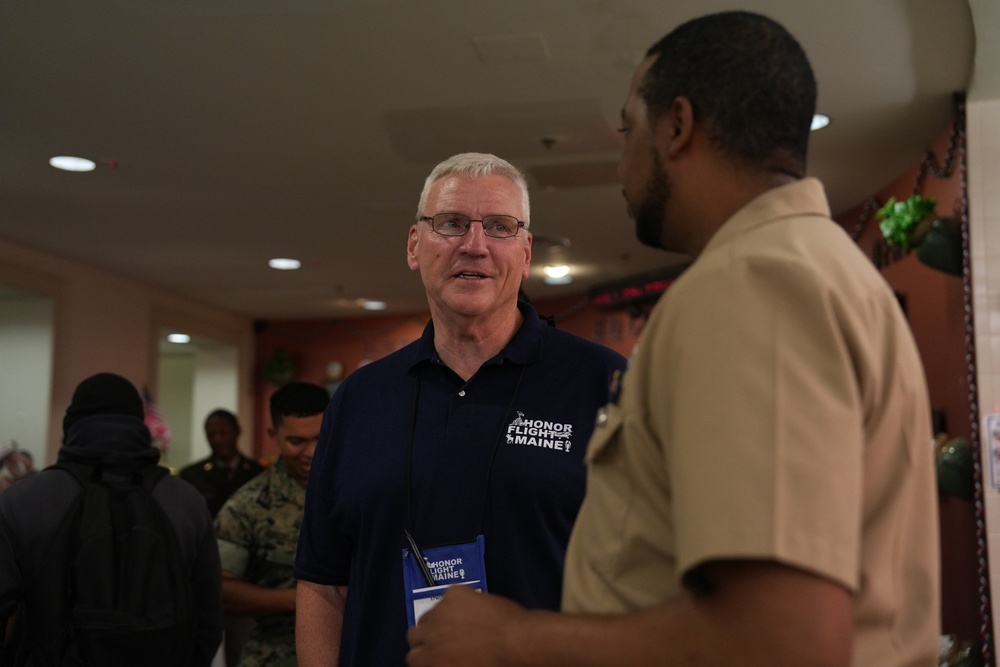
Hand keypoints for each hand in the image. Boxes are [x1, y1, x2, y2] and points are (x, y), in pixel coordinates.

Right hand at [406, 585, 526, 666]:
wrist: (518, 641)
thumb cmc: (497, 662)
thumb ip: (444, 666)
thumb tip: (441, 663)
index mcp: (432, 659)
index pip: (413, 658)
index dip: (424, 655)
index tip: (432, 654)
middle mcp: (432, 634)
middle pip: (414, 634)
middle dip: (426, 637)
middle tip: (444, 638)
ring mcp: (442, 611)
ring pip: (429, 613)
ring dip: (439, 619)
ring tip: (458, 623)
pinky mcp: (455, 593)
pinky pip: (448, 595)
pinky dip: (457, 601)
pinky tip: (470, 608)